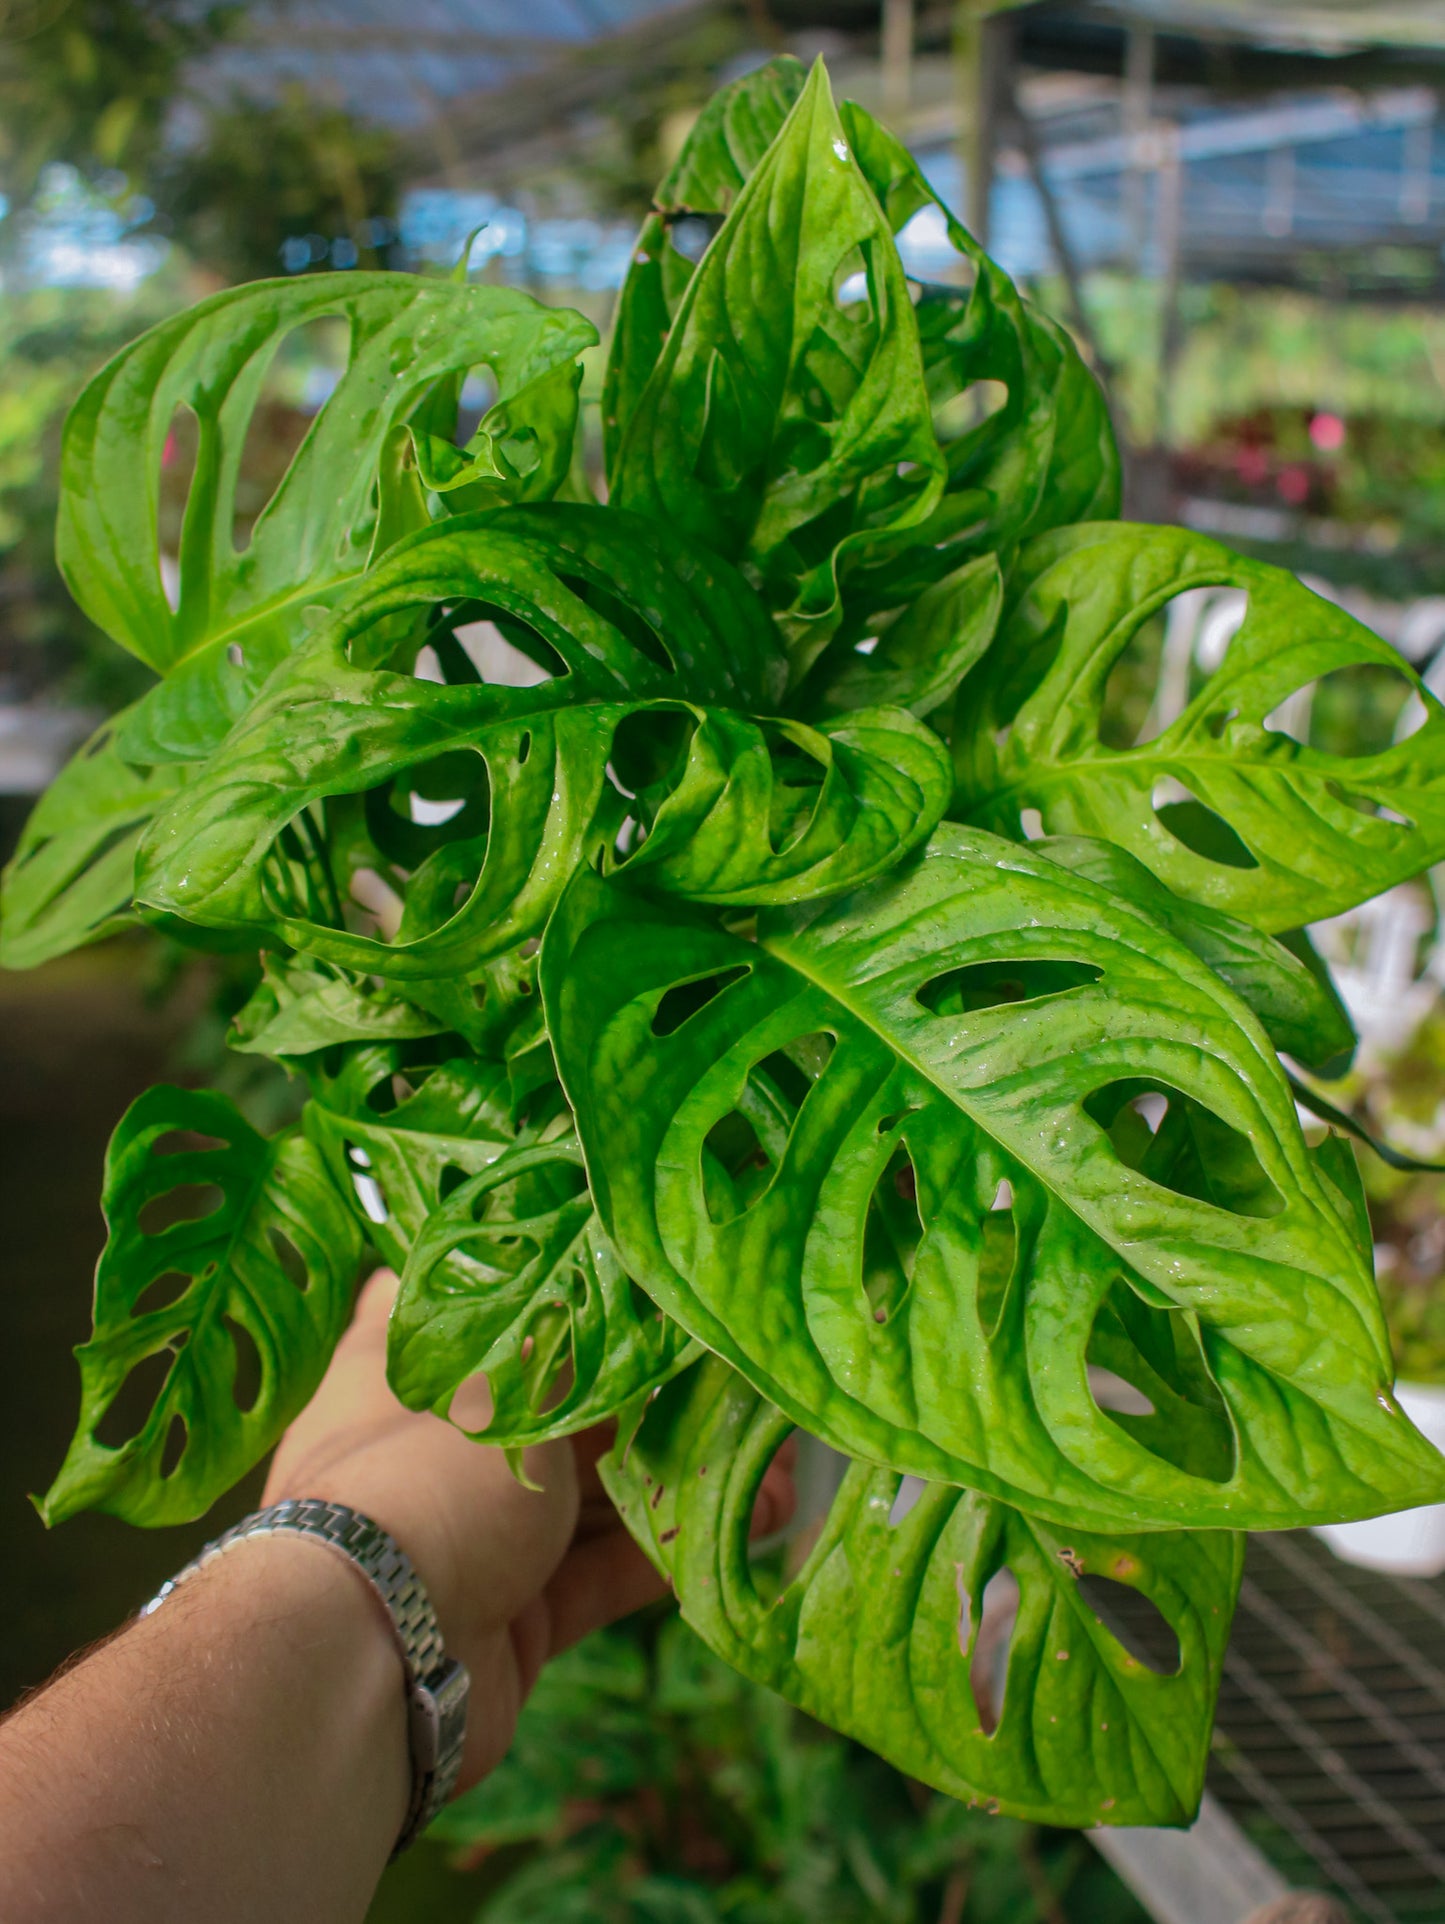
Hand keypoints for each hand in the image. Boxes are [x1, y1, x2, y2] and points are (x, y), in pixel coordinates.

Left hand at [264, 1269, 794, 1786]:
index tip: (609, 1268)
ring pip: (587, 1494)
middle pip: (550, 1408)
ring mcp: (472, 1538)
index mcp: (402, 1370)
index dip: (531, 1288)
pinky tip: (749, 1524)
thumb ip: (577, 1344)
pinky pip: (602, 1571)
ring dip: (676, 1475)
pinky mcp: (513, 1617)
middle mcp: (433, 1450)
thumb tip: (619, 1283)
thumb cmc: (428, 1477)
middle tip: (735, 1375)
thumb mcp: (512, 1382)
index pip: (462, 1308)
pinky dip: (669, 1551)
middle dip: (645, 1396)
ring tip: (774, 1457)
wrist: (374, 1662)